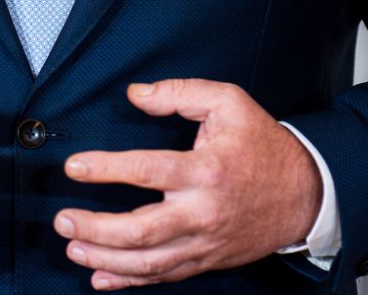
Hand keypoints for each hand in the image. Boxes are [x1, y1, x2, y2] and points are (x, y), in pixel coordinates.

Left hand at [54, 79, 322, 289]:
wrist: (304, 192)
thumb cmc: (262, 145)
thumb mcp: (229, 103)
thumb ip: (180, 92)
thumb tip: (136, 94)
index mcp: (206, 170)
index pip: (147, 171)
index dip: (106, 169)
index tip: (75, 167)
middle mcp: (202, 211)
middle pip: (139, 230)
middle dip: (94, 227)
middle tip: (63, 218)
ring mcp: (203, 241)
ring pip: (146, 262)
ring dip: (103, 257)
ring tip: (73, 245)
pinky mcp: (206, 259)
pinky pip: (162, 277)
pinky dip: (128, 282)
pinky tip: (101, 276)